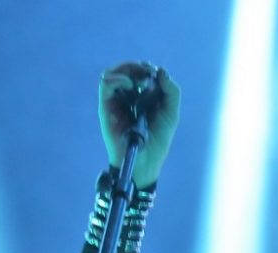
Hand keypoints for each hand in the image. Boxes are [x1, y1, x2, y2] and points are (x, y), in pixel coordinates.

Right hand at [98, 61, 180, 187]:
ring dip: (127, 69)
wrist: (145, 160)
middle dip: (137, 67)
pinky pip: (106, 83)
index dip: (147, 68)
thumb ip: (172, 91)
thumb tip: (161, 70)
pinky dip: (118, 78)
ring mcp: (116, 101)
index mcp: (142, 97)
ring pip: (113, 72)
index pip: (139, 72)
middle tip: (147, 74)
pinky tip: (129, 85)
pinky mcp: (106, 106)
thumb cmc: (158, 140)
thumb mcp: (171, 114)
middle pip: (125, 69)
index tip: (155, 73)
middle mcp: (127, 97)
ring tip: (139, 81)